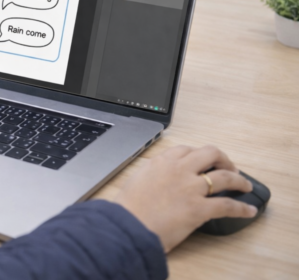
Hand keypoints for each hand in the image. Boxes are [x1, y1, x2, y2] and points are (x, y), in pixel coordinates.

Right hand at [113, 145, 257, 252]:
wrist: (127, 225)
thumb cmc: (128, 207)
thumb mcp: (138, 181)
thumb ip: (153, 176)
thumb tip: (161, 180)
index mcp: (162, 162)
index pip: (186, 150)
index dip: (199, 155)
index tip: (203, 161)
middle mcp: (179, 169)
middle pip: (210, 153)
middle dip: (223, 159)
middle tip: (228, 168)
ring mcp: (191, 188)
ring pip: (225, 176)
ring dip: (239, 180)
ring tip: (245, 185)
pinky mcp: (200, 208)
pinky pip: (228, 205)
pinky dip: (242, 208)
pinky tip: (248, 210)